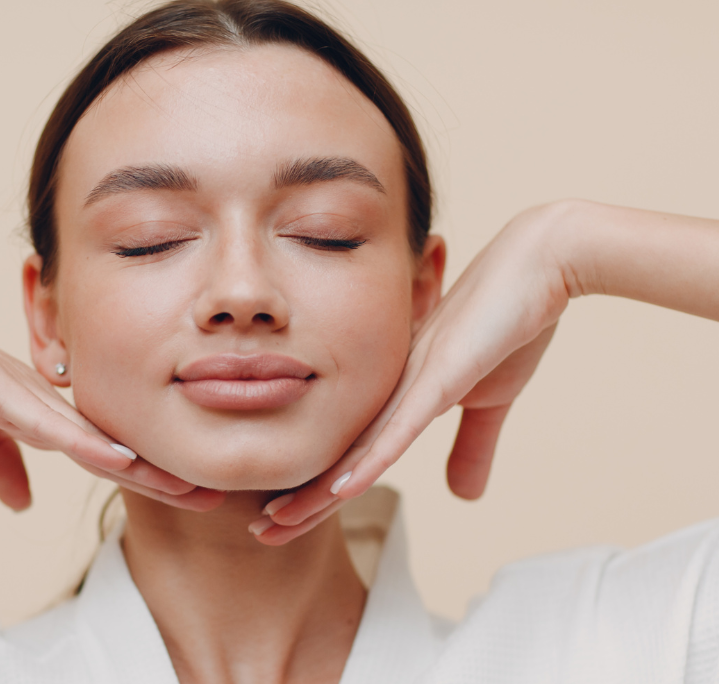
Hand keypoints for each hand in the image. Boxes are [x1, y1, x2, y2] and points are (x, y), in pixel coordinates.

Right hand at [0, 268, 224, 511]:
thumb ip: (0, 461)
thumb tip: (24, 504)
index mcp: (39, 405)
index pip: (102, 446)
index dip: (145, 472)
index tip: (185, 494)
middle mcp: (43, 395)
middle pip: (113, 442)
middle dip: (161, 473)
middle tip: (212, 496)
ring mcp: (22, 390)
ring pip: (94, 435)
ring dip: (141, 466)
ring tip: (188, 489)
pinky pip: (47, 423)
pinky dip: (86, 445)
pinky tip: (122, 461)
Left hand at [254, 204, 571, 543]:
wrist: (539, 266)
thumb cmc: (508, 325)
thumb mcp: (491, 402)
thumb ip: (471, 447)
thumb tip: (462, 496)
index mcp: (398, 395)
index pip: (352, 453)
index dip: (320, 490)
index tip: (286, 520)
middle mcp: (390, 388)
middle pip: (339, 454)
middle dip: (301, 497)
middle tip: (260, 532)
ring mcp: (410, 381)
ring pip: (356, 447)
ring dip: (319, 490)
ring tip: (278, 521)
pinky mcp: (439, 375)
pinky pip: (399, 427)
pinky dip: (370, 461)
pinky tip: (340, 489)